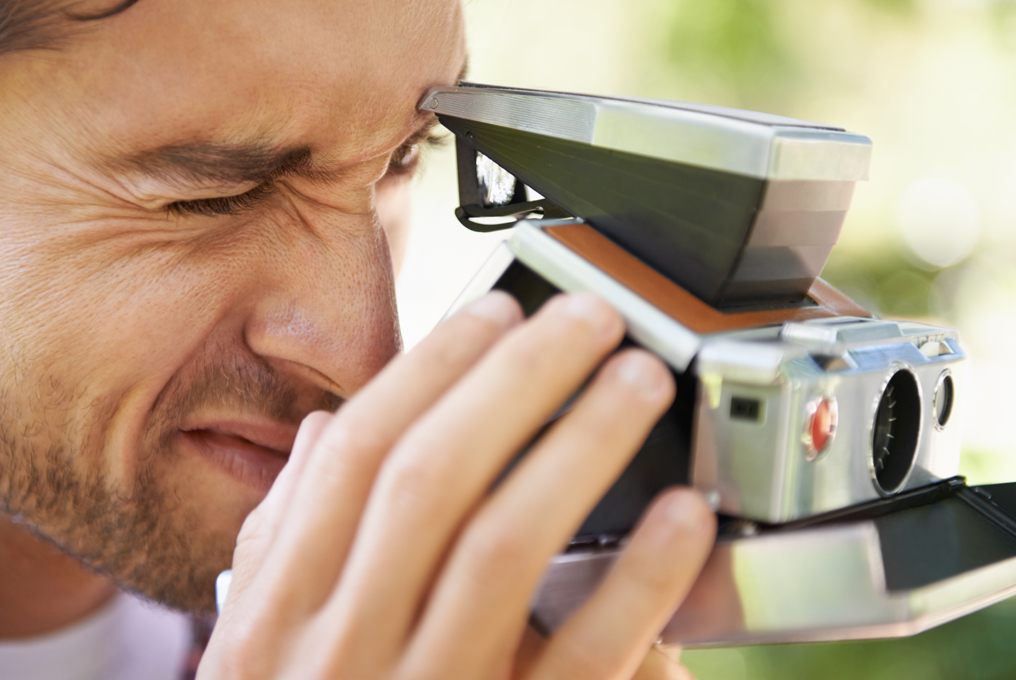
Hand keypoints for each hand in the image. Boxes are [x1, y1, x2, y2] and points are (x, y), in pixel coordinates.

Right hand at [198, 291, 714, 679]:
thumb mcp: (258, 655)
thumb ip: (284, 543)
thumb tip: (321, 433)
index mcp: (276, 617)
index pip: (354, 456)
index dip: (431, 372)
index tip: (496, 310)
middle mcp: (340, 652)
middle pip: (431, 478)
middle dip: (515, 379)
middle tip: (591, 318)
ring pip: (502, 546)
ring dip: (577, 447)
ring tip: (638, 379)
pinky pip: (581, 659)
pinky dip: (638, 580)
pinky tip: (680, 517)